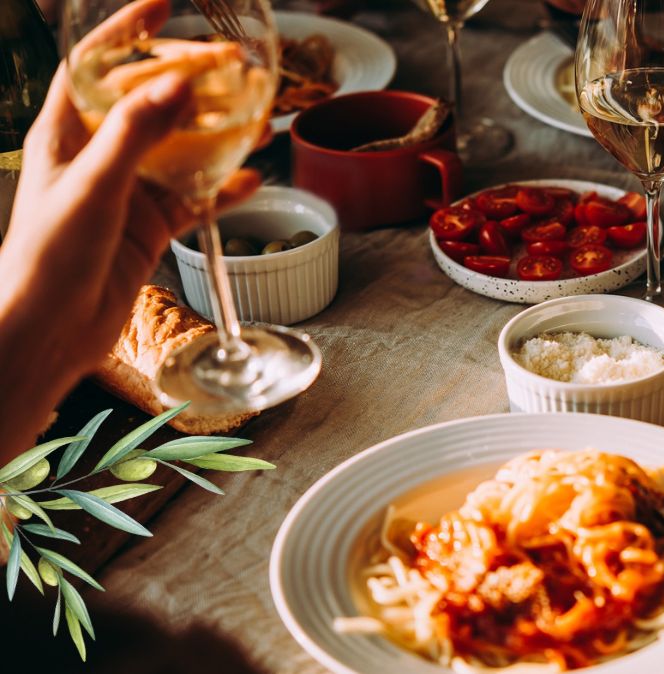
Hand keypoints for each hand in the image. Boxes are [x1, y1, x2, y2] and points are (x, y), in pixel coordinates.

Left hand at [0, 0, 260, 381]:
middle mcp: (98, 155)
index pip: (96, 67)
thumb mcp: (94, 185)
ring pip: (181, 149)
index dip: (128, 34)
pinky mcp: (150, 226)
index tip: (163, 5)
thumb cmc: (48, 256)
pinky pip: (195, 197)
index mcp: (66, 133)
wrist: (50, 330)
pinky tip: (253, 179)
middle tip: (234, 66)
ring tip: (257, 117)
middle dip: (192, 82)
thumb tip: (178, 84)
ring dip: (218, 133)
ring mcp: (127, 191)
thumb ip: (137, 133)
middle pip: (150, 102)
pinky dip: (224, 187)